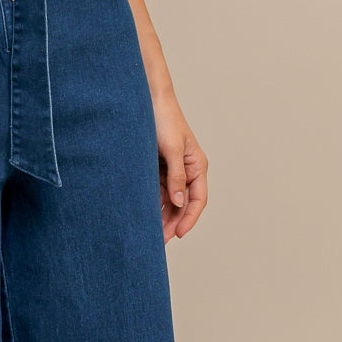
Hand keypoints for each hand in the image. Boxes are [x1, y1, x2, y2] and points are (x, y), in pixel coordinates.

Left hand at [155, 93, 207, 242]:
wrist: (147, 100)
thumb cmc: (164, 120)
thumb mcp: (172, 150)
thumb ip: (176, 177)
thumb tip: (180, 203)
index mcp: (197, 166)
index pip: (198, 199)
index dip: (189, 219)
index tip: (178, 234)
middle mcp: (186, 171)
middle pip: (183, 204)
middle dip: (173, 222)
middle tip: (159, 241)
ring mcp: (171, 170)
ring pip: (169, 200)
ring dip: (161, 216)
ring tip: (150, 233)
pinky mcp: (157, 168)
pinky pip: (157, 191)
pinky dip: (152, 203)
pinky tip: (143, 214)